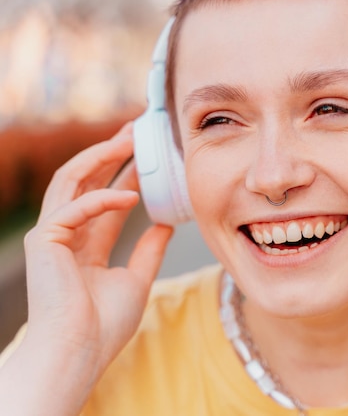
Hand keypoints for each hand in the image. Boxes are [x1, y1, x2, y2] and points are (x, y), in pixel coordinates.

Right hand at [22, 122, 172, 381]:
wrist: (79, 353)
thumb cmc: (104, 325)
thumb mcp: (137, 279)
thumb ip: (149, 249)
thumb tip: (167, 222)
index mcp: (87, 245)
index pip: (108, 198)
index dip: (128, 174)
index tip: (149, 154)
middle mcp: (67, 235)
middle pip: (88, 181)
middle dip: (111, 153)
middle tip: (136, 130)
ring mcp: (52, 235)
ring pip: (72, 181)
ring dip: (100, 157)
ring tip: (128, 138)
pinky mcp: (43, 241)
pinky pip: (73, 208)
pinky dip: (102, 199)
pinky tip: (132, 195)